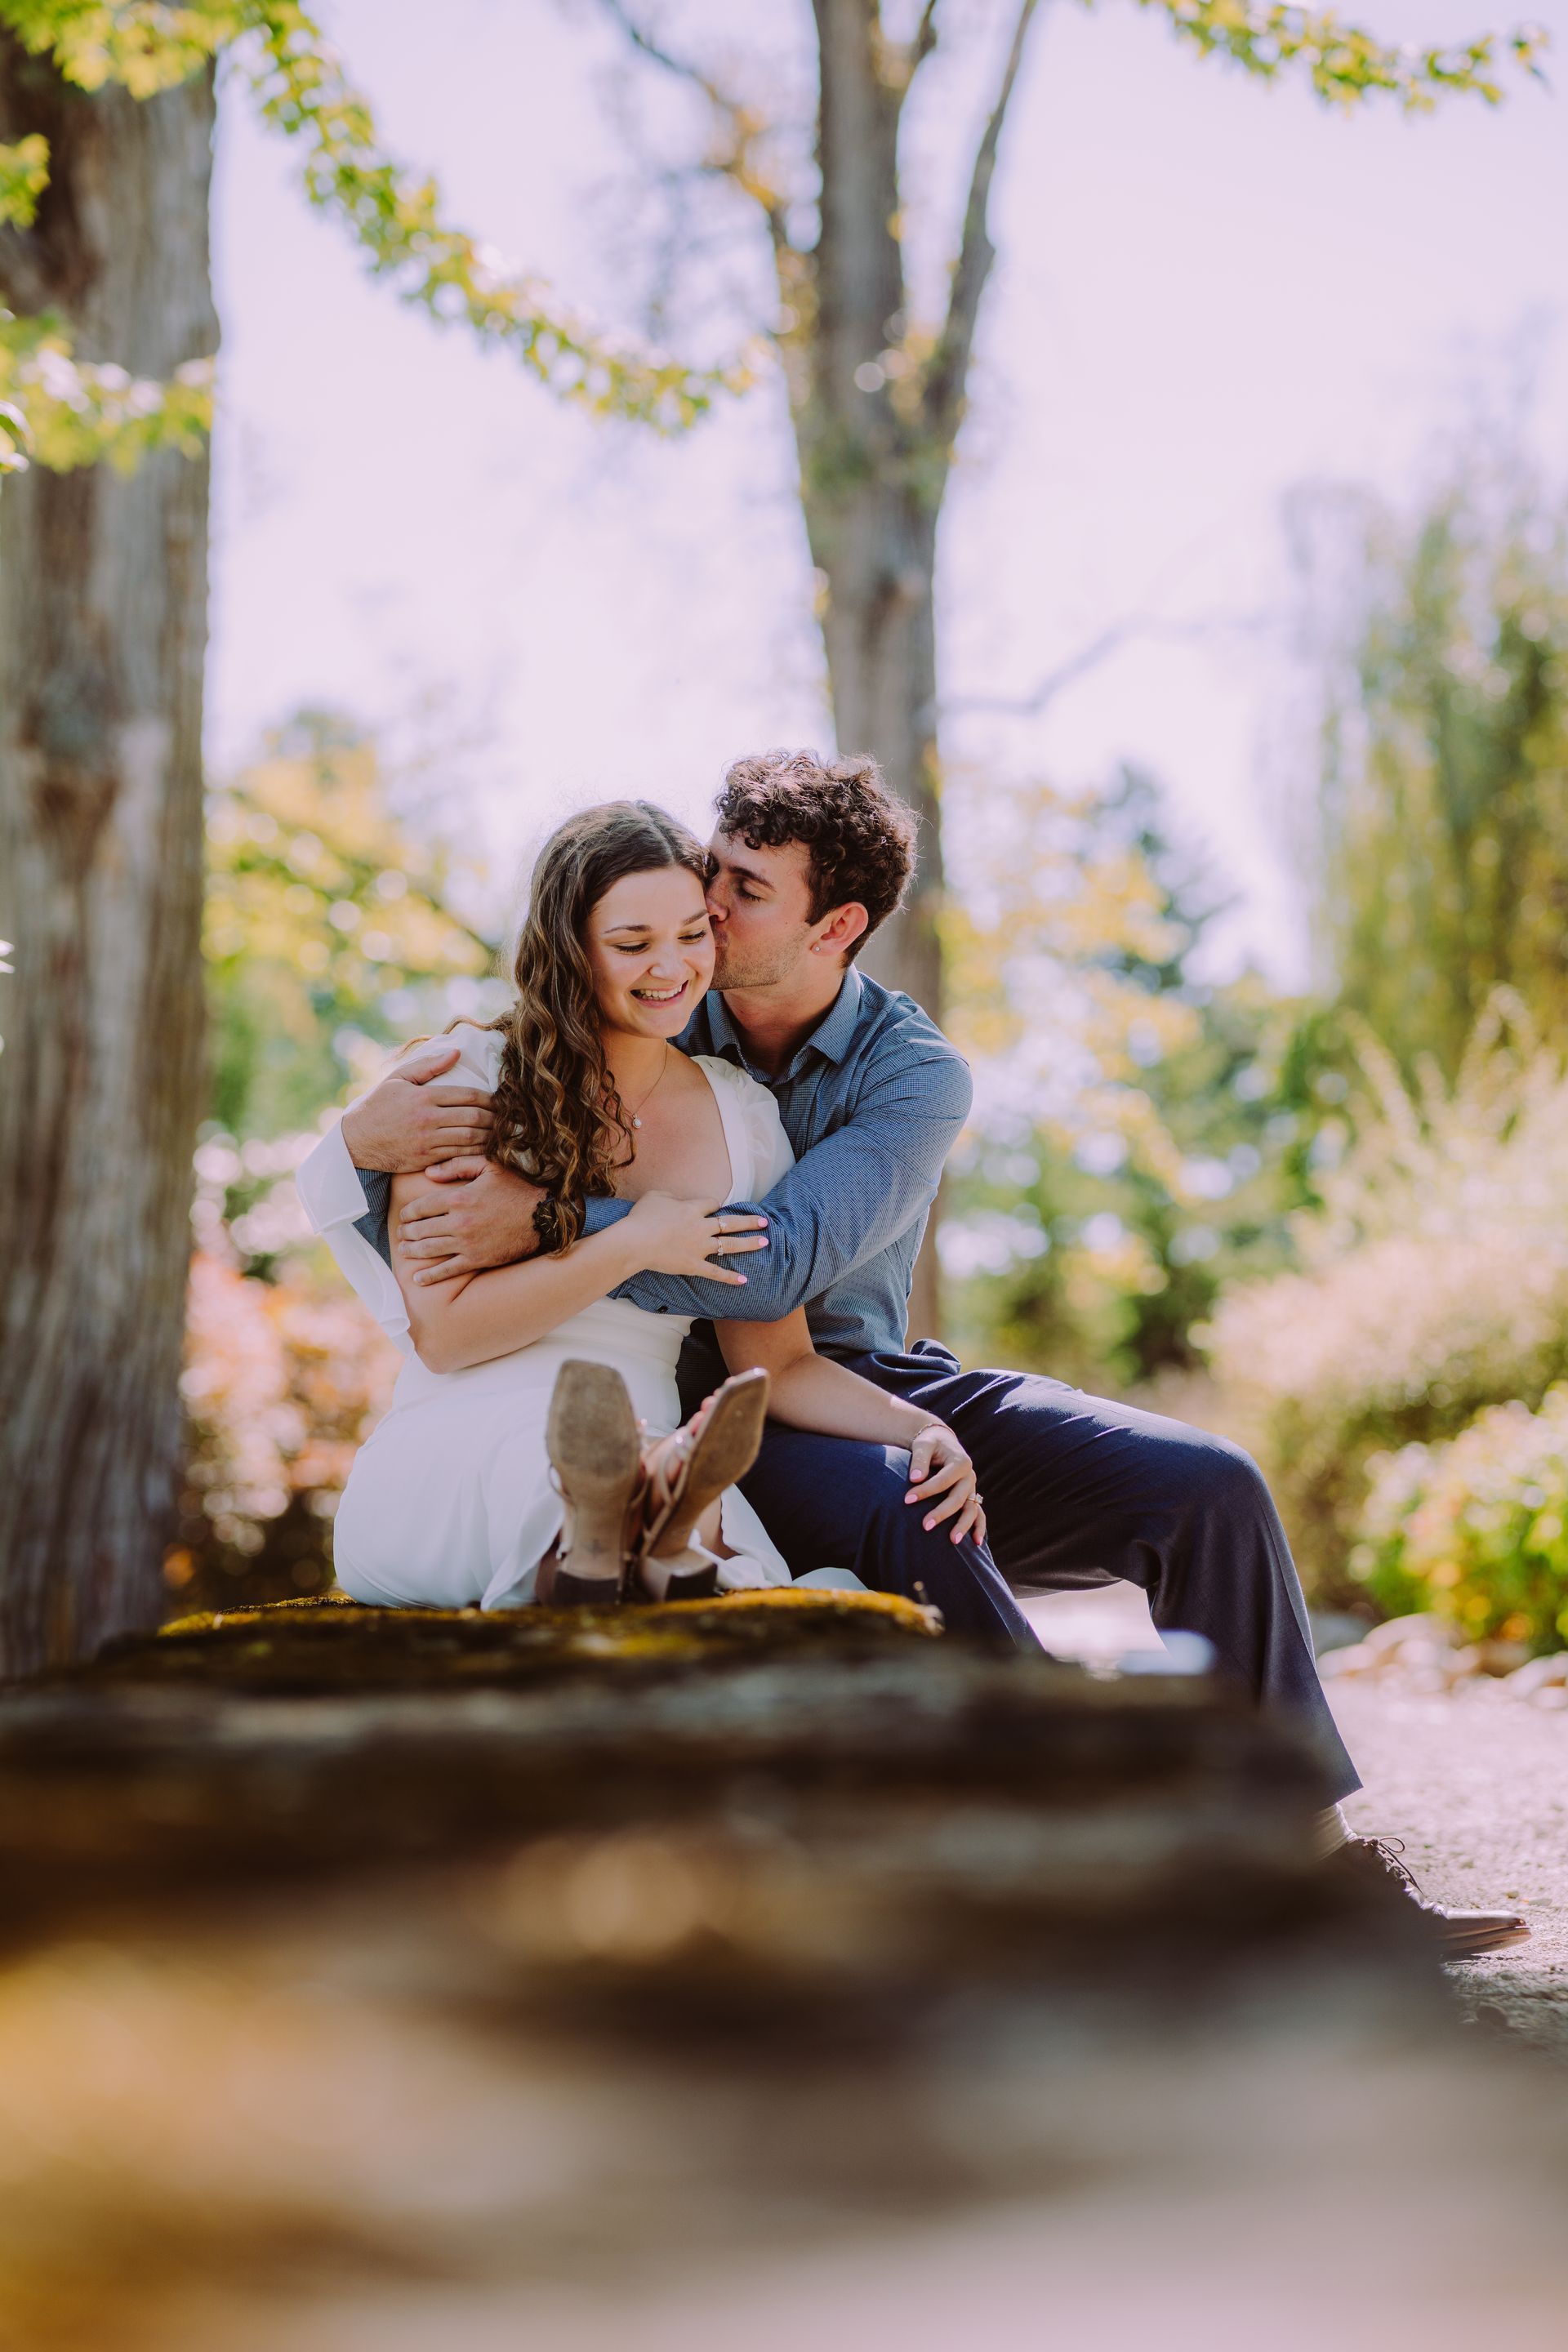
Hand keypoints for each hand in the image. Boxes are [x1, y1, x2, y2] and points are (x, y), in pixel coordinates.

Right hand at [340, 1044, 495, 1174]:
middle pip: (474, 1117)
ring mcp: (428, 1141)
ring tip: (503, 1133)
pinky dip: (477, 1152)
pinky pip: (459, 1155)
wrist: (357, 1141)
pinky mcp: (427, 1159)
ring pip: (470, 1138)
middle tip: (509, 1117)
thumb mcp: (399, 1079)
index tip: (501, 1099)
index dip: (490, 1098)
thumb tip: (457, 1053)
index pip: (468, 1095)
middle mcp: (428, 1119)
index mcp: (424, 1097)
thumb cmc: (379, 1106)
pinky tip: (488, 1149)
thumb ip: (428, 1065)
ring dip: (491, 1136)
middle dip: (496, 1118)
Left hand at [395, 1158, 547, 1286]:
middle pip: (421, 1229)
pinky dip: (430, 1275)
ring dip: (412, 1250)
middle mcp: (459, 1222)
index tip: (404, 1215)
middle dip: (406, 1231)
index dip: (408, 1212)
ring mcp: (467, 1243)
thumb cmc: (517, 1187)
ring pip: (429, 1249)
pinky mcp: (477, 1260)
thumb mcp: (489, 1167)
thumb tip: (429, 1173)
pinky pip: (448, 1270)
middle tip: (401, 1233)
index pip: (421, 1206)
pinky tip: (419, 1278)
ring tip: (404, 1250)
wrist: (544, 1216)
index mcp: (459, 1198)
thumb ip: (457, 1166)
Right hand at [622, 1192, 769, 1285]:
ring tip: (764, 1242)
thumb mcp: (655, 1197)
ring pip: (730, 1244)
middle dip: (749, 1221)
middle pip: (730, 1222)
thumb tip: (676, 1200)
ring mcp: (700, 1247)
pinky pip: (716, 1272)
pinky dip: (730, 1277)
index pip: (712, 1204)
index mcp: (692, 1209)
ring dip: (748, 1243)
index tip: (715, 1208)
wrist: (634, 1242)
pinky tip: (744, 1280)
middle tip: (764, 1221)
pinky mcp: (694, 1265)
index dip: (714, 1205)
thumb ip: (670, 1196)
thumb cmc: (641, 1218)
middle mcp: (701, 1227)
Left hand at [904, 1423, 985, 1546]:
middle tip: (924, 1526)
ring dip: (963, 1525)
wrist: (940, 1442)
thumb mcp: (923, 1444)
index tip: (906, 1500)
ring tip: (952, 1541)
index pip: (943, 1480)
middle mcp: (969, 1476)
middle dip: (942, 1513)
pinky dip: (979, 1527)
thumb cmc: (929, 1443)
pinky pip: (978, 1513)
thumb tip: (915, 1478)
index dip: (926, 1491)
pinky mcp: (971, 1497)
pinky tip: (976, 1542)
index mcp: (961, 1461)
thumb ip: (920, 1459)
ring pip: (971, 1509)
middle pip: (958, 1498)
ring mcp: (972, 1488)